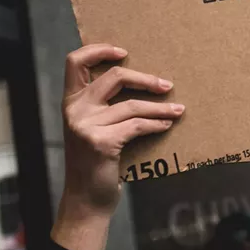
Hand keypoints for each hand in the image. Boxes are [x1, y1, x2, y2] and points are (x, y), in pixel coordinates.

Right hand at [61, 44, 181, 214]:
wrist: (86, 199)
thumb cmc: (95, 161)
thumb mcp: (92, 128)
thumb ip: (103, 107)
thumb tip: (143, 82)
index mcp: (70, 102)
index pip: (75, 62)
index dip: (99, 50)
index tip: (124, 51)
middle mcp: (74, 110)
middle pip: (115, 77)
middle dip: (146, 79)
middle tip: (167, 85)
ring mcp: (85, 125)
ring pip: (133, 105)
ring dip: (161, 108)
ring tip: (178, 110)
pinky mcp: (101, 142)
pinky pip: (138, 125)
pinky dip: (157, 124)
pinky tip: (167, 126)